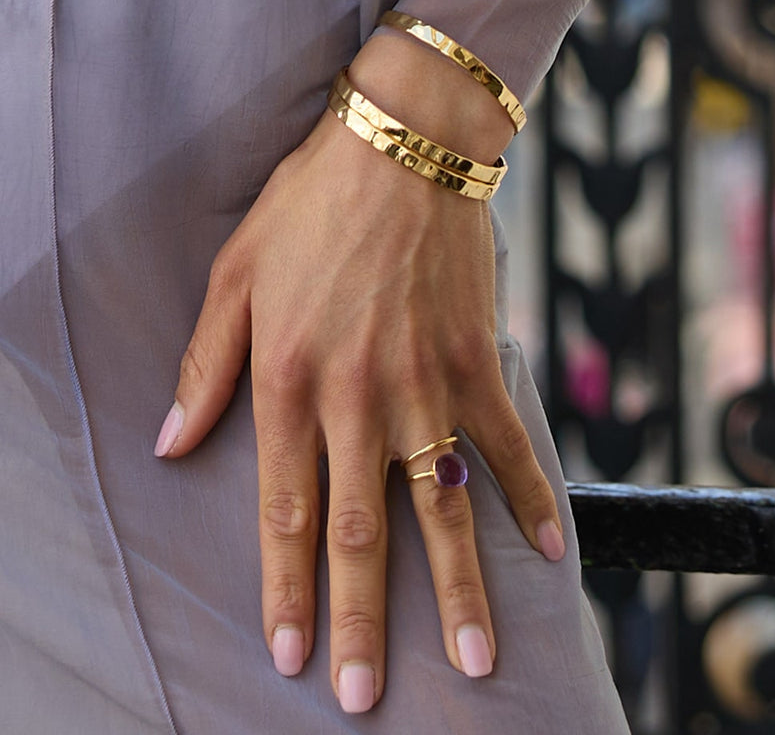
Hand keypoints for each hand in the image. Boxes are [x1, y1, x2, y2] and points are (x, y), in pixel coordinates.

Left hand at [154, 34, 563, 712]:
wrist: (400, 148)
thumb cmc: (311, 207)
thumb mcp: (234, 276)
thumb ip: (206, 366)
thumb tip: (174, 446)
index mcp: (290, 382)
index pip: (284, 510)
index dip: (284, 589)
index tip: (290, 654)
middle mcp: (358, 400)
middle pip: (357, 531)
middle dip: (359, 620)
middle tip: (367, 693)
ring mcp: (425, 386)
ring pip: (438, 507)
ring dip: (455, 589)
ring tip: (473, 659)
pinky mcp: (477, 362)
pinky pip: (507, 444)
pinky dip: (528, 497)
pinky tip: (546, 551)